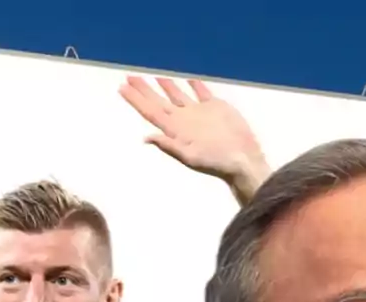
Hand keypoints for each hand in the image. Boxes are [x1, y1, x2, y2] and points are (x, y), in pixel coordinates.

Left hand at [119, 75, 270, 204]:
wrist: (242, 159)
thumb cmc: (217, 162)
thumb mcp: (190, 156)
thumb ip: (169, 145)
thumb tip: (147, 137)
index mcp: (175, 130)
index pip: (150, 111)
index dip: (136, 100)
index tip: (122, 88)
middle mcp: (184, 119)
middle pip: (159, 101)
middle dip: (144, 89)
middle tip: (130, 77)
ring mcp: (199, 113)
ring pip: (178, 95)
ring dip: (166, 84)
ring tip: (154, 74)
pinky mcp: (215, 107)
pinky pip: (201, 92)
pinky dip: (194, 84)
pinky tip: (187, 77)